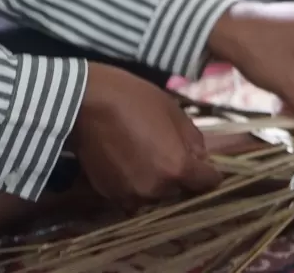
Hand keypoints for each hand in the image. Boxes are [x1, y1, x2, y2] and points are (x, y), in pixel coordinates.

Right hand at [68, 63, 220, 210]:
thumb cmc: (133, 99)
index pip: (207, 182)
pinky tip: (126, 160)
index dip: (208, 171)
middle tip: (167, 150)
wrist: (85, 104)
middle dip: (179, 174)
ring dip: (155, 181)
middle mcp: (156, 190)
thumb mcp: (172, 110)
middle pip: (180, 190)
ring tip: (144, 155)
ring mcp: (131, 195)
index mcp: (177, 168)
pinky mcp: (110, 195)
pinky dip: (134, 183)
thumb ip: (193, 139)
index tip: (203, 163)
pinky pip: (132, 195)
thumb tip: (201, 158)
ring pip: (155, 195)